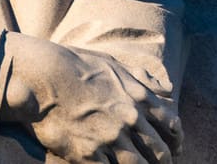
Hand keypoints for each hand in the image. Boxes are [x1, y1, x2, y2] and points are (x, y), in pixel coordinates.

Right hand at [0, 33, 181, 163]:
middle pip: (159, 151)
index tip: (174, 148)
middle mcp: (129, 119)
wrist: (40, 76)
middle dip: (163, 162)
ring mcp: (110, 138)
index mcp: (138, 97)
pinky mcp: (89, 154)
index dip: (175, 141)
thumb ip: (141, 78)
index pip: (170, 125)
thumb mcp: (112, 64)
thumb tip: (168, 91)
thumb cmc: (72, 65)